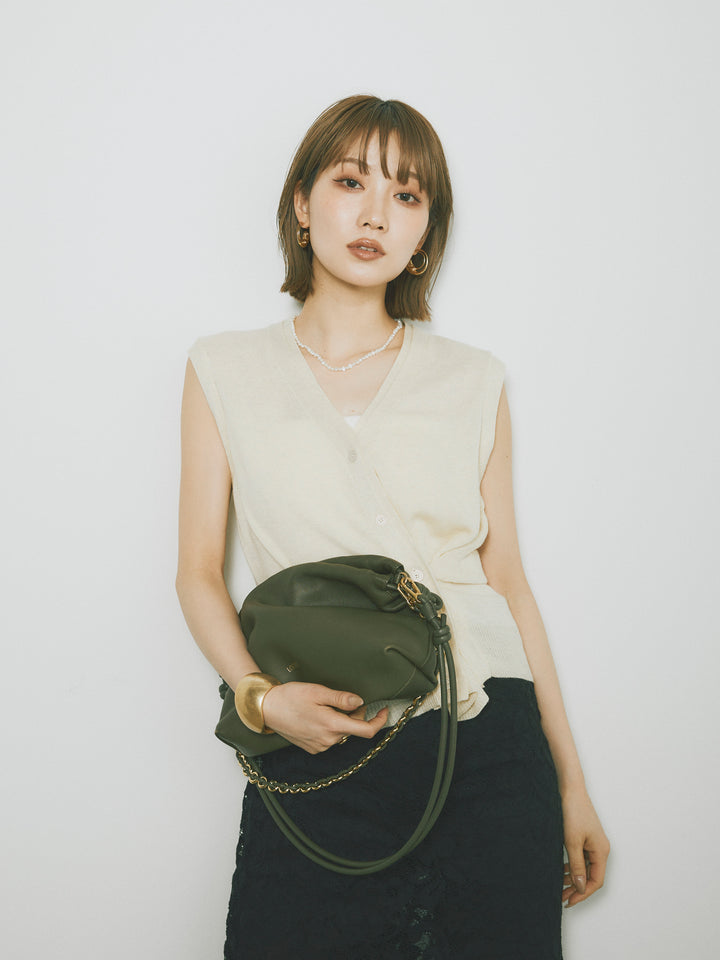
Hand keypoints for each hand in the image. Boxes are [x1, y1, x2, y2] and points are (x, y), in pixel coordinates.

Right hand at [261, 681, 388, 754]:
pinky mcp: (312, 748)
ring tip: (326, 706)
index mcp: (332, 725)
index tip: (384, 710)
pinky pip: (330, 738)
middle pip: (353, 730)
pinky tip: (317, 716)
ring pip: (341, 734)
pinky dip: (331, 728)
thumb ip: (341, 699)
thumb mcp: (318, 691)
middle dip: (355, 715)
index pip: (366, 731)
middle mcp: (328, 740)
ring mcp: (320, 746)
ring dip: (342, 721)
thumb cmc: (290, 697)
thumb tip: (361, 702)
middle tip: (343, 700)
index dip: (379, 722)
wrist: (267, 709)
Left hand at [561, 786, 609, 906]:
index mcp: (601, 851)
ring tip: (559, 886)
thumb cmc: (572, 811)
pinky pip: (581, 858)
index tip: (569, 900)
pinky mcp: (585, 837)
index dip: (582, 893)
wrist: (569, 787)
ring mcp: (593, 842)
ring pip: (585, 868)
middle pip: (591, 876)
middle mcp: (600, 848)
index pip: (596, 881)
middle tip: (562, 897)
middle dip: (577, 888)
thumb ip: (577, 866)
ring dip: (574, 878)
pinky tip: (562, 870)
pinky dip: (573, 866)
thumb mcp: (572, 841)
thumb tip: (579, 886)